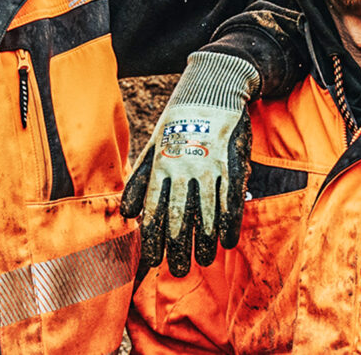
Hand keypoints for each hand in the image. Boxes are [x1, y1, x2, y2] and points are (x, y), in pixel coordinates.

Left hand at [121, 102, 248, 277]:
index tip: (152, 260)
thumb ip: (141, 180)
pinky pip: (231, 199)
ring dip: (205, 240)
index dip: (152, 237)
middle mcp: (184, 168)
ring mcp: (210, 167)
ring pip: (207, 211)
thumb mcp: (153, 146)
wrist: (212, 90)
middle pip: (179, 215)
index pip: (154, 208)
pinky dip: (230, 222)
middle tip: (180, 270)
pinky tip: (228, 241)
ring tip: (204, 261)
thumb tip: (128, 213)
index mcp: (162, 165)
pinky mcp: (232, 164)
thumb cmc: (177, 122)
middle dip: (178, 246)